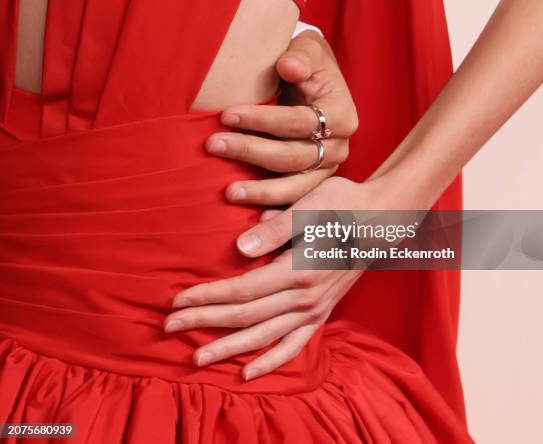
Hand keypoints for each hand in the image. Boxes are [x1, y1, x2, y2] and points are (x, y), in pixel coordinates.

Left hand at [165, 175, 414, 379]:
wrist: (382, 217)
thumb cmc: (344, 204)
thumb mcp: (310, 206)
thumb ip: (275, 230)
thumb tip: (239, 249)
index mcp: (299, 269)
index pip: (243, 290)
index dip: (208, 297)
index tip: (177, 300)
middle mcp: (306, 296)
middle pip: (247, 316)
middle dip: (206, 322)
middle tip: (170, 327)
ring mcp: (316, 308)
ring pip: (265, 336)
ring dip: (229, 348)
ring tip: (197, 359)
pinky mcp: (323, 312)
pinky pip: (294, 346)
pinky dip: (270, 361)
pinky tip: (247, 373)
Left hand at [204, 32, 357, 205]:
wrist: (310, 80)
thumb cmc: (304, 61)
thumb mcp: (307, 49)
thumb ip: (300, 56)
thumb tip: (288, 66)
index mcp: (342, 114)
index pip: (299, 121)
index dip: (262, 120)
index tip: (226, 114)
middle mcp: (339, 145)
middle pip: (293, 155)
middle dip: (251, 151)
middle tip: (213, 144)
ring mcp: (327, 167)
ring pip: (295, 186)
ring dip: (260, 190)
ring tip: (228, 192)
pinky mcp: (313, 181)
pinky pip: (294, 201)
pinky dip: (273, 209)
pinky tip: (252, 219)